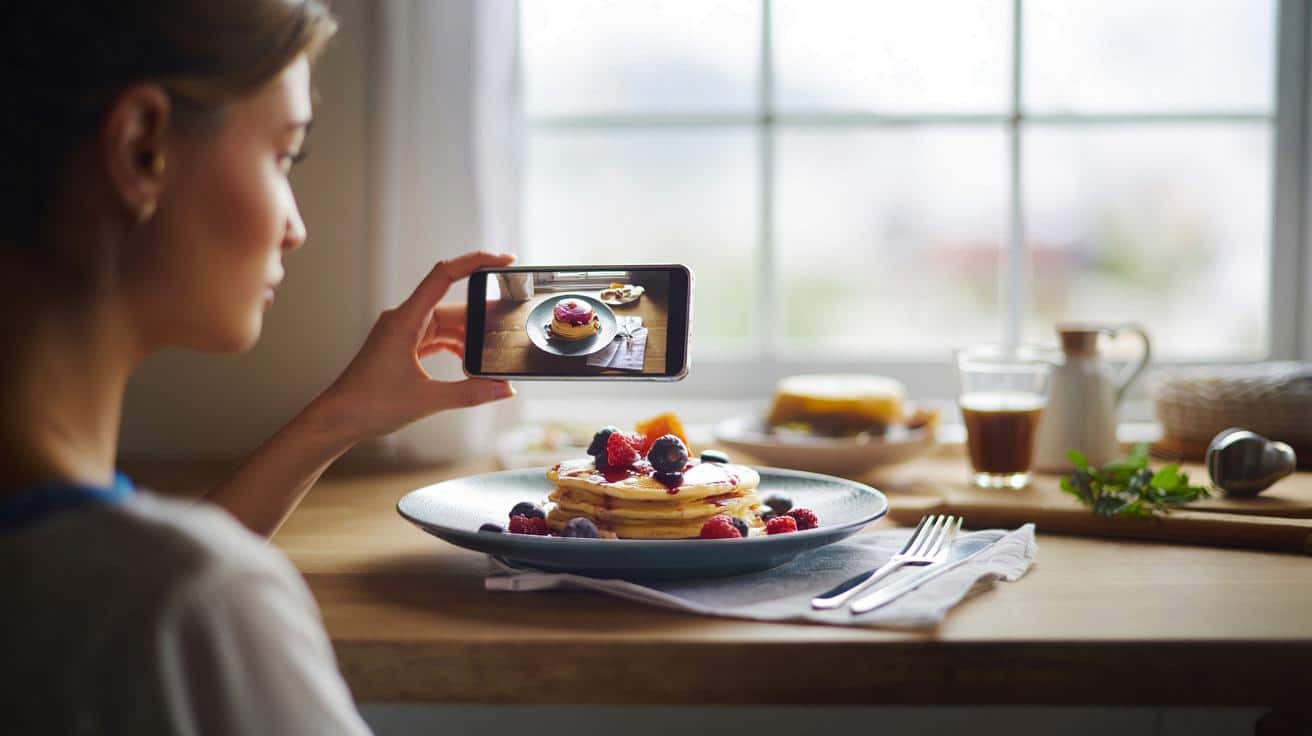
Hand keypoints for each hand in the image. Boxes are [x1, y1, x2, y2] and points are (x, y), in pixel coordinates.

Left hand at [308, 251, 515, 444]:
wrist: (339, 419)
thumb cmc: (369, 404)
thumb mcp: (428, 399)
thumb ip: (471, 393)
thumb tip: (503, 388)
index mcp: (405, 320)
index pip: (445, 275)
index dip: (476, 262)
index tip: (503, 260)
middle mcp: (403, 320)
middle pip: (451, 304)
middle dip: (481, 314)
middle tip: (507, 324)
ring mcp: (402, 333)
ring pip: (445, 323)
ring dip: (468, 335)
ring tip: (490, 350)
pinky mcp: (402, 347)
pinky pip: (436, 337)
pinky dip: (455, 346)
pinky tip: (468, 361)